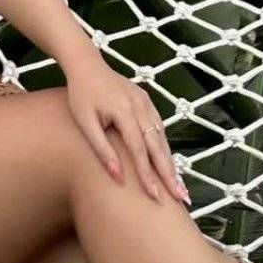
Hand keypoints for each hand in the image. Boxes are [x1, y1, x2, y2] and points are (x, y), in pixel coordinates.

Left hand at [64, 59, 187, 203]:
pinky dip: (165, 147)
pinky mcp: (146, 100)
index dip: (148, 176)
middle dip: (169, 174)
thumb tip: (118, 178)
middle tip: (181, 198)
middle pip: (158, 146)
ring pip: (162, 137)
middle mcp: (140, 107)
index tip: (156, 198)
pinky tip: (168, 163)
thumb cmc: (81, 95)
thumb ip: (102, 149)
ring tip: (179, 187)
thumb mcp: (85, 122)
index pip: (139, 150)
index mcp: (124, 112)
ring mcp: (146, 102)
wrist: (86, 64)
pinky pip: (159, 127)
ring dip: (171, 162)